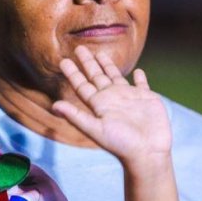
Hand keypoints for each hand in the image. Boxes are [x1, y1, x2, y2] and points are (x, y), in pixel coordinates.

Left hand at [52, 46, 171, 164]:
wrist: (147, 153)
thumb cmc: (120, 143)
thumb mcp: (95, 128)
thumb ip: (75, 116)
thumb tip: (54, 106)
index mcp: (99, 104)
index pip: (82, 85)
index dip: (73, 73)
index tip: (63, 60)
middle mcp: (112, 99)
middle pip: (97, 76)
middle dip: (88, 63)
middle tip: (79, 48)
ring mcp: (129, 98)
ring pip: (116, 77)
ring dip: (108, 66)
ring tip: (101, 53)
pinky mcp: (147, 99)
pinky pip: (142, 85)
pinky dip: (140, 78)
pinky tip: (138, 71)